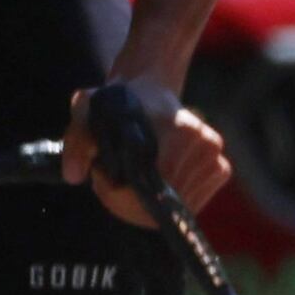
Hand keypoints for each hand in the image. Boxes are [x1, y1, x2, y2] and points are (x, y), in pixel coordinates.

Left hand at [67, 78, 231, 226]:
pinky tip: (153, 183)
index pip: (149, 184)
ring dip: (149, 205)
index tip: (101, 181)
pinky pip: (193, 202)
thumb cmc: (115, 102)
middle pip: (164, 200)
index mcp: (175, 129)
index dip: (119, 194)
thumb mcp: (87, 110)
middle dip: (130, 202)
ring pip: (179, 206)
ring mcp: (214, 156)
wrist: (149, 88)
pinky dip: (170, 201)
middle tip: (108, 183)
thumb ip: (77, 142)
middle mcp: (201, 143)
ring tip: (128, 181)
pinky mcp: (220, 169)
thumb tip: (74, 176)